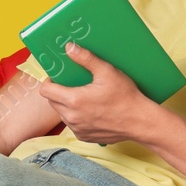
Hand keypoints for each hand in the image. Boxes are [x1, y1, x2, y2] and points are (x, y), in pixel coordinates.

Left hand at [36, 42, 155, 145]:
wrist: (140, 122)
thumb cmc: (125, 97)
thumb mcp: (107, 72)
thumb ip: (86, 58)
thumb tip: (69, 48)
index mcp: (73, 100)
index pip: (46, 91)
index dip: (49, 82)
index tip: (58, 77)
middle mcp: (72, 117)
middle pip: (52, 102)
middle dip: (58, 92)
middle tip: (73, 84)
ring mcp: (77, 129)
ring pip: (62, 114)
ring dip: (67, 105)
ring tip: (83, 97)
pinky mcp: (84, 137)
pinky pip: (73, 125)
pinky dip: (77, 117)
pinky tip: (91, 110)